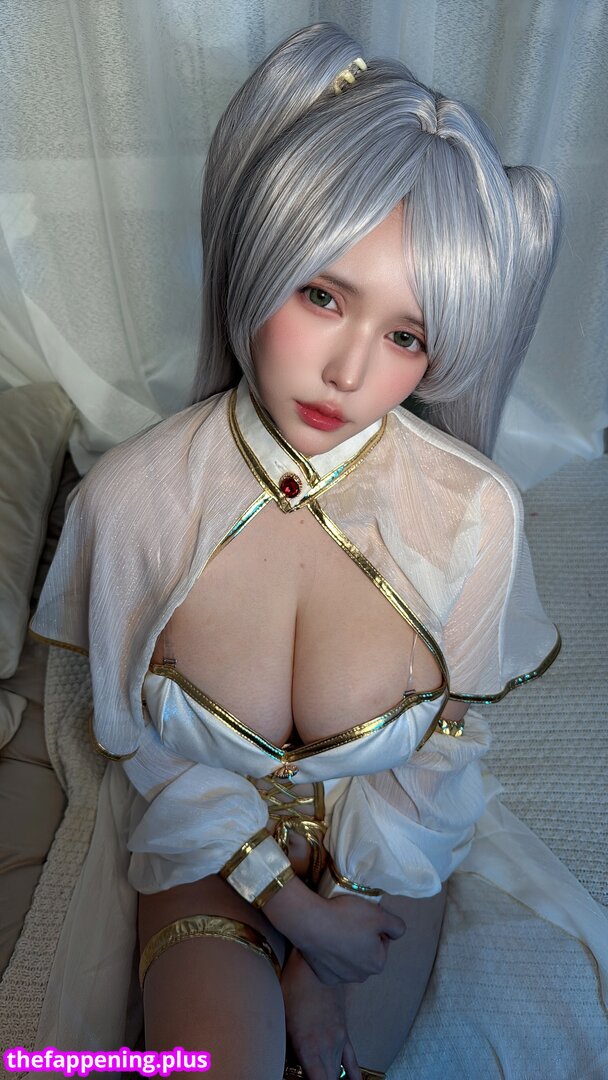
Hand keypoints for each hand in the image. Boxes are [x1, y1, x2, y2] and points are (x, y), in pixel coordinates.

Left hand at [281, 949, 361, 1079]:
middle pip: (328, 1079)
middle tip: (304, 1074)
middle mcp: (327, 1047)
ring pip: (337, 1073)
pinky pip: (352, 1061)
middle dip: (318, 1079)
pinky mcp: (344, 1031)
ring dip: (328, 1077)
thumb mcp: (281, 1019)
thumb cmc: (290, 988)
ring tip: (319, 1073)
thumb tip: (286, 1065)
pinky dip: (353, 1075)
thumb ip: (288, 1049)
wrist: (312, 964)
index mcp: (309, 1047)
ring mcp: (339, 1039)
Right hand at [299, 893, 404, 984]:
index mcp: (378, 963)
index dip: (374, 927)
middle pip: (366, 953)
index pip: (382, 941)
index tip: (362, 918)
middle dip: (361, 940)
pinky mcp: (324, 977)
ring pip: (349, 960)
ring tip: (336, 930)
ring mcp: (341, 979)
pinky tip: (326, 943)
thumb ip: (397, 925)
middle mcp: (362, 976)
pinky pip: (332, 965)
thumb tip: (397, 932)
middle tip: (349, 923)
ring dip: (346, 948)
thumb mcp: (379, 914)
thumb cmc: (347, 917)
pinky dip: (331, 955)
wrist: (311, 924)